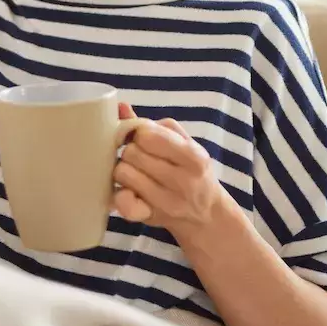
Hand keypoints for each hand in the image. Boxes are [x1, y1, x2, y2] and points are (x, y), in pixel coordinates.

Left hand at [112, 103, 226, 234]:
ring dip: (123, 170)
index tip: (142, 140)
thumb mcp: (185, 145)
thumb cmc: (193, 173)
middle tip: (139, 159)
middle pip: (131, 153)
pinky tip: (129, 192)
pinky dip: (120, 194)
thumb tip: (121, 107)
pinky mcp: (149, 218)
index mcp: (193, 157)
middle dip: (131, 152)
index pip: (147, 135)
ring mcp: (165, 203)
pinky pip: (122, 201)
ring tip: (135, 173)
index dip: (139, 134)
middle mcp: (182, 181)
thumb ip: (156, 126)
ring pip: (122, 173)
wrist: (207, 215)